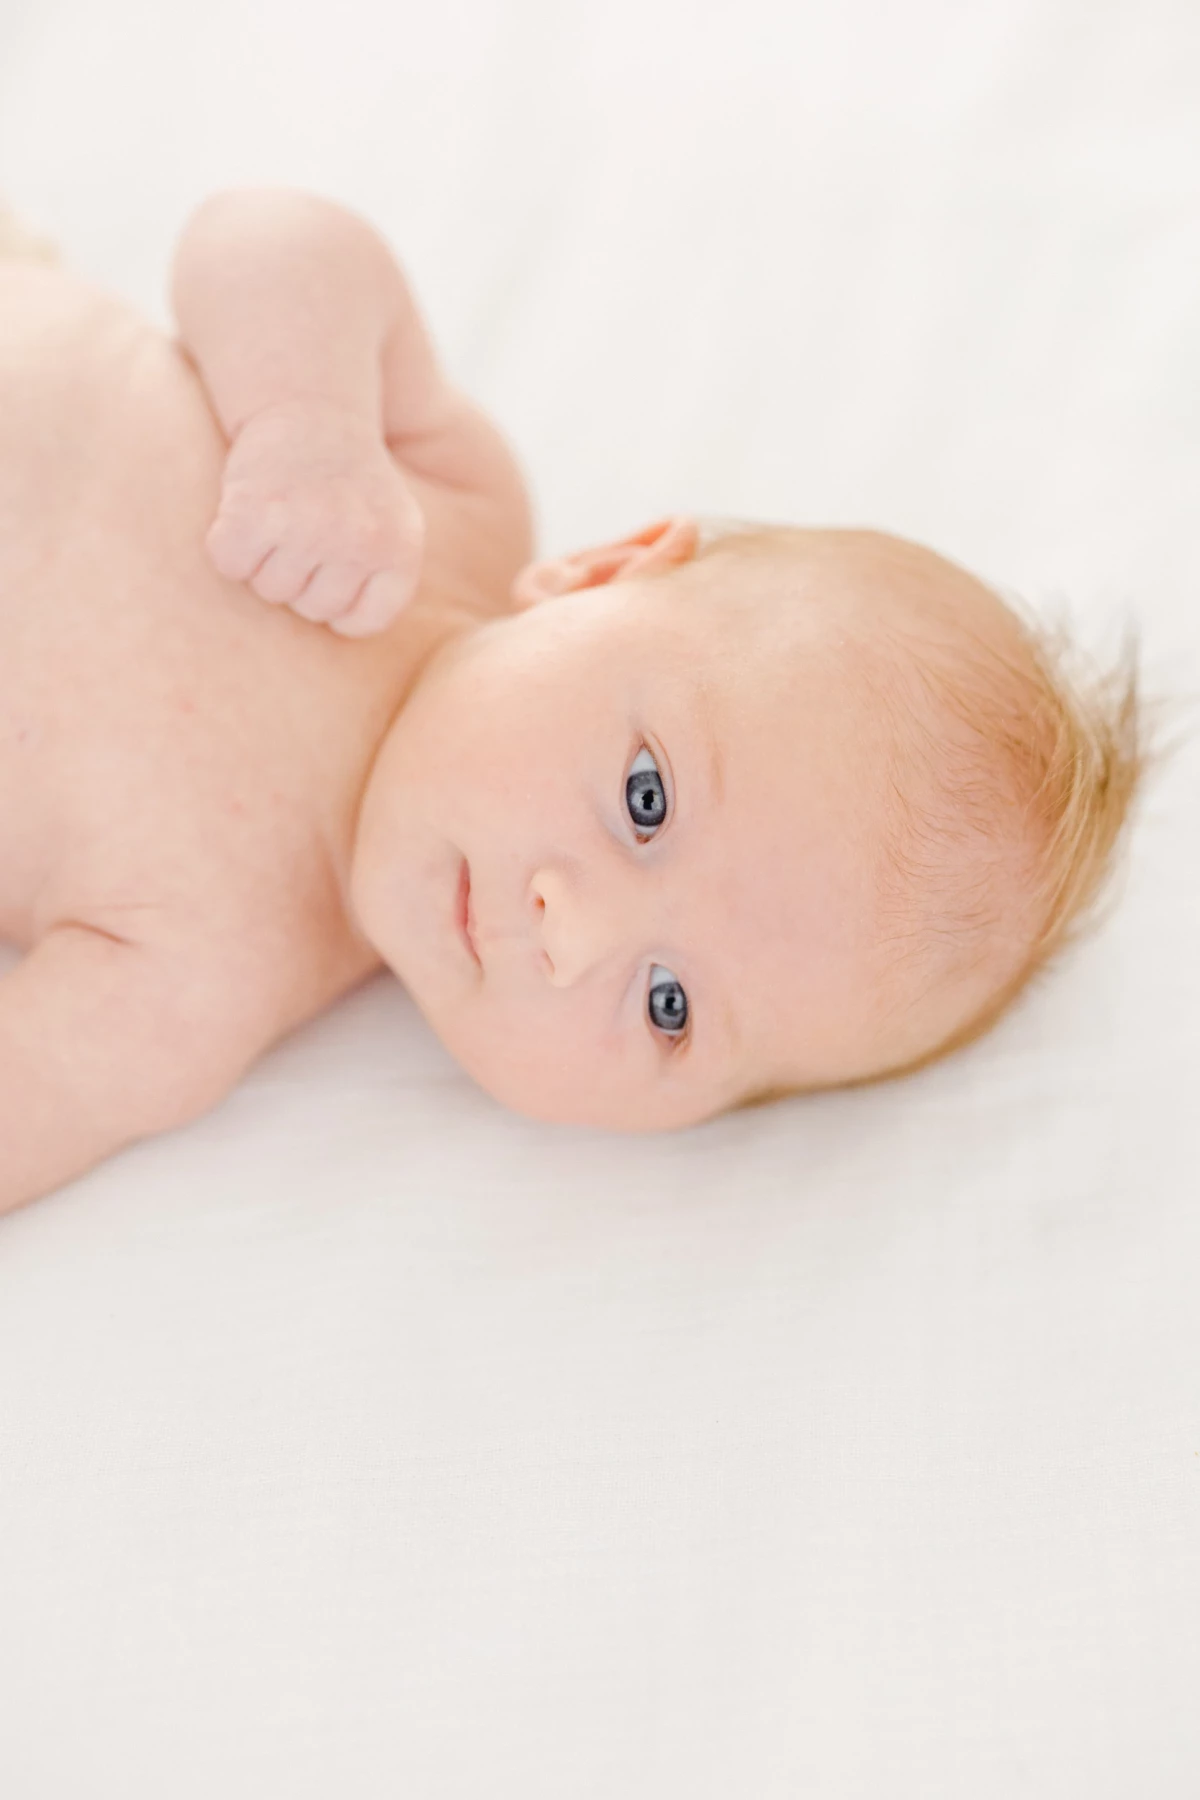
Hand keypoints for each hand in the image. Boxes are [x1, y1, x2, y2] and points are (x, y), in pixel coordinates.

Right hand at [204, 399, 425, 636]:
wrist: (310, 403)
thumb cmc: (348, 480)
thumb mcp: (391, 526)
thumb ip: (380, 585)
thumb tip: (348, 659)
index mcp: (400, 550)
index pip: (357, 625)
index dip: (335, 603)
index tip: (331, 564)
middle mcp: (360, 541)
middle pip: (311, 610)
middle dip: (299, 577)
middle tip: (303, 526)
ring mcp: (309, 527)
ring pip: (270, 590)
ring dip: (264, 559)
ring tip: (281, 515)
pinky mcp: (257, 514)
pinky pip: (231, 564)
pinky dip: (228, 543)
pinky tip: (248, 508)